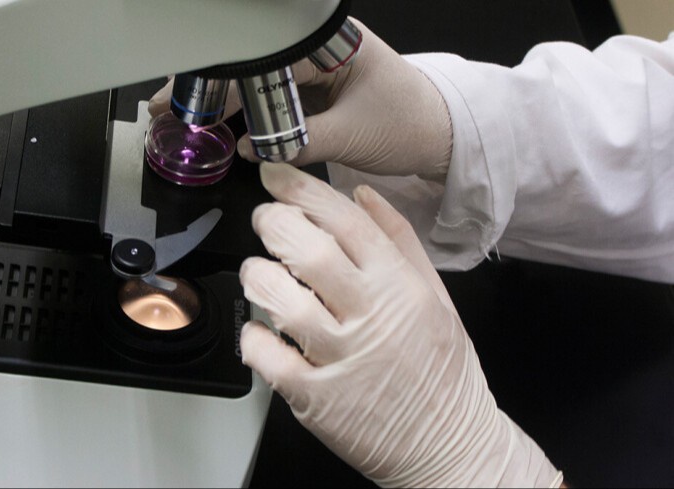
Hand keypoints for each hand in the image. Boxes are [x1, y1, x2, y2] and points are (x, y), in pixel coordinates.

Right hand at [148, 18, 452, 181]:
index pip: (263, 54)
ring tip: (185, 118)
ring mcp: (313, 71)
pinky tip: (220, 126)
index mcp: (330, 41)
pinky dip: (245, 115)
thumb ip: (296, 142)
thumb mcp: (352, 134)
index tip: (189, 95)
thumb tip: (249, 149)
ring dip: (223, 101)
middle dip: (210, 86)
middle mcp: (317, 49)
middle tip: (170, 107)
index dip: (222, 76)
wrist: (440, 137)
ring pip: (257, 82)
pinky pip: (271, 101)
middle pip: (251, 63)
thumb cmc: (411, 123)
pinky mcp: (313, 93)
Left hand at [239, 163, 560, 486]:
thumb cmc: (443, 372)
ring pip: (278, 298)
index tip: (275, 175)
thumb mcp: (438, 298)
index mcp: (400, 287)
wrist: (451, 446)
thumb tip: (362, 195)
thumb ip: (400, 241)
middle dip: (272, 223)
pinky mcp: (315, 399)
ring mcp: (340, 359)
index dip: (300, 189)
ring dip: (256, 276)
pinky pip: (266, 356)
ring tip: (259, 274)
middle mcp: (370, 317)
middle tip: (265, 221)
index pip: (343, 221)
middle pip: (304, 249)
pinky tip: (262, 330)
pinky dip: (253, 336)